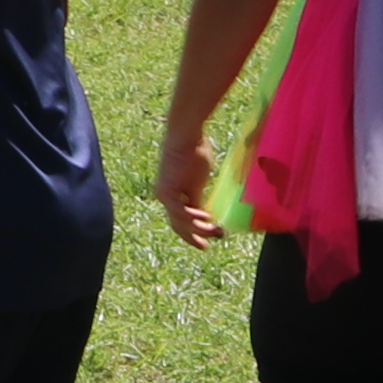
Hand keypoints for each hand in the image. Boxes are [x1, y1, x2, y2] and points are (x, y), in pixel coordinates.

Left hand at [153, 118, 224, 245]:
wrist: (186, 135)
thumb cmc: (194, 152)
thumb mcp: (198, 181)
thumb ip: (197, 199)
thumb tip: (204, 216)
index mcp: (172, 194)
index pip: (180, 221)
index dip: (193, 234)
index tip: (206, 244)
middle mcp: (164, 196)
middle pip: (178, 226)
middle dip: (194, 238)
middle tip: (208, 247)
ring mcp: (164, 194)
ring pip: (181, 222)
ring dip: (201, 230)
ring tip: (218, 232)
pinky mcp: (167, 190)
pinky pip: (181, 212)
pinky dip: (195, 218)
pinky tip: (208, 220)